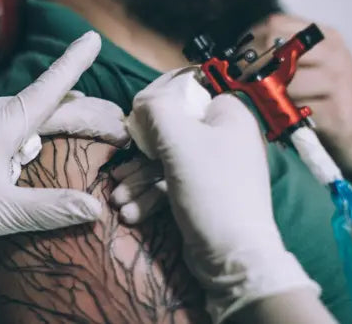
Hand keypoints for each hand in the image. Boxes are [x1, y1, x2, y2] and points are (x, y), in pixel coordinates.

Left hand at [0, 32, 130, 288]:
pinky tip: (41, 140)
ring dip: (58, 116)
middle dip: (82, 108)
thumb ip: (49, 209)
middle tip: (115, 122)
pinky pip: (9, 121)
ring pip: (25, 111)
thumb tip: (95, 206)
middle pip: (44, 103)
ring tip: (88, 123)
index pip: (45, 91)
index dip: (72, 65)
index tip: (92, 39)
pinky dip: (35, 126)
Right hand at [127, 70, 318, 321]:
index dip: (158, 107)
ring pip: (165, 164)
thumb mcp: (178, 141)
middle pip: (170, 134)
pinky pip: (171, 187)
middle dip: (139, 158)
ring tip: (119, 201)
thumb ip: (156, 110)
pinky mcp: (204, 196)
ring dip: (139, 182)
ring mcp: (215, 170)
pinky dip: (150, 198)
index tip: (135, 126)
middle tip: (119, 176)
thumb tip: (142, 99)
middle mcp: (224, 139)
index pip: (187, 96)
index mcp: (228, 116)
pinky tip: (132, 214)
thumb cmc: (210, 190)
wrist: (233, 255)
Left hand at [246, 14, 351, 174]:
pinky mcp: (334, 111)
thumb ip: (286, 60)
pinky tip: (276, 122)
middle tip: (239, 86)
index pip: (274, 24)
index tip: (235, 64)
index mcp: (324, 38)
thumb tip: (238, 61)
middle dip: (250, 68)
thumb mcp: (315, 72)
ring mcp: (335, 81)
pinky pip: (291, 109)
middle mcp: (332, 53)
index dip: (247, 43)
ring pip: (280, 80)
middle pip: (274, 46)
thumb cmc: (335, 105)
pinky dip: (277, 116)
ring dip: (262, 96)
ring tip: (258, 107)